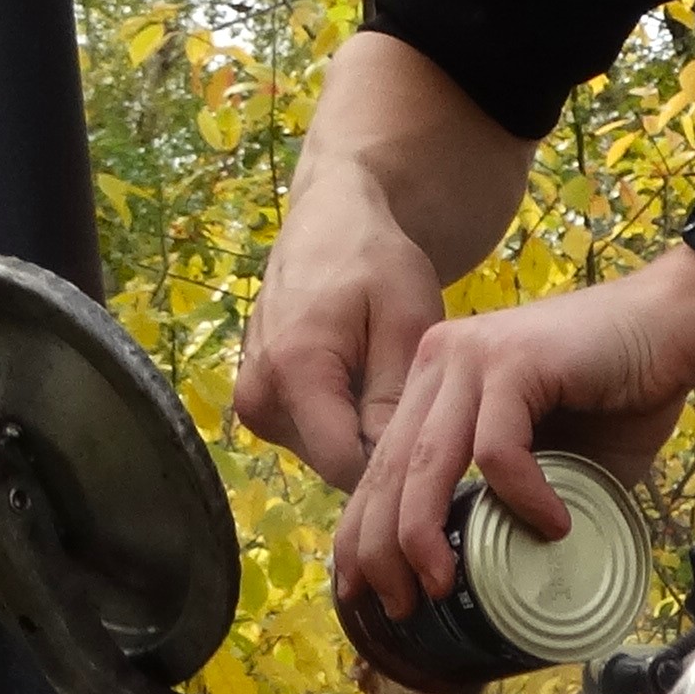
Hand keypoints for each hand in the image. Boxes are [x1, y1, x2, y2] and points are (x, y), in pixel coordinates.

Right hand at [233, 181, 453, 487]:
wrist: (329, 226)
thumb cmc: (375, 263)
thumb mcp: (406, 321)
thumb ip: (395, 397)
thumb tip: (398, 465)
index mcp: (291, 372)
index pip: (346, 466)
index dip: (399, 466)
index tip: (441, 451)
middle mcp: (258, 398)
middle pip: (334, 465)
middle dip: (383, 452)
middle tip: (426, 412)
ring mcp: (252, 404)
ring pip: (325, 455)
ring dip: (365, 437)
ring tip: (395, 391)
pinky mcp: (259, 405)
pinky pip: (313, 437)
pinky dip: (346, 424)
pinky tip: (371, 389)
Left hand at [332, 253, 694, 617]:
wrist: (677, 325)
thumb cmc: (620, 395)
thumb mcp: (550, 460)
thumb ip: (510, 502)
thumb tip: (490, 578)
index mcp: (437, 382)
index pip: (379, 467)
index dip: (361, 533)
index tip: (362, 590)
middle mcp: (441, 361)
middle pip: (387, 470)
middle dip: (380, 550)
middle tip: (397, 606)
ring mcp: (473, 355)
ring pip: (425, 463)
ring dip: (424, 535)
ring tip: (446, 586)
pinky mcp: (514, 359)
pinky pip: (497, 450)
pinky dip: (521, 498)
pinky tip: (554, 525)